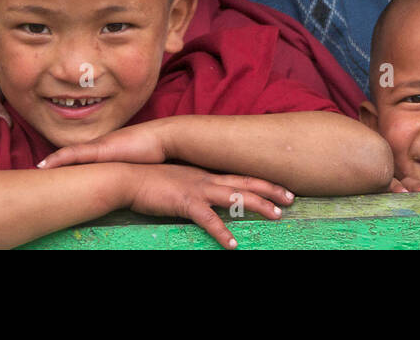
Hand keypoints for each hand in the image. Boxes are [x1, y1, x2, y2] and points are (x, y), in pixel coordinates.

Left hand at [37, 121, 173, 168]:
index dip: (64, 163)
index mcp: (105, 152)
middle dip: (53, 163)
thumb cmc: (153, 152)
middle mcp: (99, 148)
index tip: (49, 171)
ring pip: (67, 155)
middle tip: (36, 170)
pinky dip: (58, 158)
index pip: (80, 158)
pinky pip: (72, 154)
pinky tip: (43, 165)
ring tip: (35, 168)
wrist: (162, 139)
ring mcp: (98, 147)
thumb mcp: (137, 167)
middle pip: (70, 156)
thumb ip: (129, 172)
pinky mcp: (99, 149)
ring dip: (51, 162)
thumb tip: (128, 187)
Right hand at [125, 163, 293, 249]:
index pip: (241, 177)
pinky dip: (222, 232)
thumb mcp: (178, 184)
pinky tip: (233, 244)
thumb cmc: (149, 183)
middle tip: (292, 198)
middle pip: (246, 183)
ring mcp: (198, 189)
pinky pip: (208, 220)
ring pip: (236, 197)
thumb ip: (194, 190)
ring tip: (277, 216)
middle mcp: (206, 179)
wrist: (127, 178)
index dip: (263, 182)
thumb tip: (205, 200)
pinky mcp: (185, 203)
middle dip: (271, 190)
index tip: (281, 188)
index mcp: (205, 175)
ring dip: (258, 206)